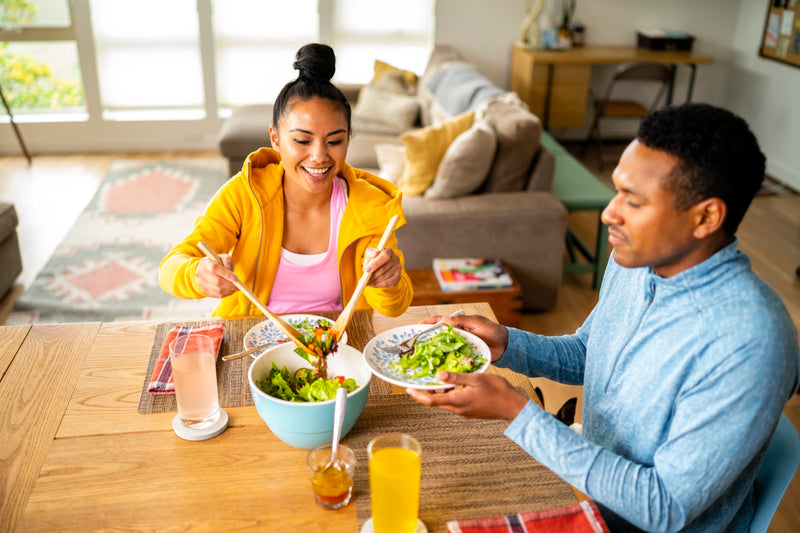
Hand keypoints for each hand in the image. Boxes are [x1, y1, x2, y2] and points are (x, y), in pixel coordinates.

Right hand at [195, 253, 237, 297]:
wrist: (205, 269)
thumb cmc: (216, 262)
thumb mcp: (222, 257)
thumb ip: (227, 260)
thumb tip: (230, 270)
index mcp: (205, 263)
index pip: (214, 268)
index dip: (226, 274)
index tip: (236, 278)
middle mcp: (200, 273)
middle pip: (216, 281)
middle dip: (230, 285)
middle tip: (238, 286)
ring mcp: (201, 283)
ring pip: (217, 290)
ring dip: (229, 290)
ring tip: (235, 288)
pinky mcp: (204, 290)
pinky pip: (217, 295)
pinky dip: (226, 294)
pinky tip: (230, 290)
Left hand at [364, 247, 400, 287]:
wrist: (380, 266)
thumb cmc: (374, 259)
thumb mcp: (370, 254)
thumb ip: (370, 253)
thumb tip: (374, 253)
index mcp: (389, 251)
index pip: (385, 256)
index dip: (376, 263)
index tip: (367, 270)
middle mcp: (396, 258)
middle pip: (384, 268)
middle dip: (373, 275)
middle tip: (365, 279)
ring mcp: (398, 268)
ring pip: (385, 276)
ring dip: (374, 280)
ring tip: (367, 282)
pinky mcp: (398, 277)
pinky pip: (387, 283)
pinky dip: (378, 284)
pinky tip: (372, 284)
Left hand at [406, 371, 528, 420]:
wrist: (513, 407)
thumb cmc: (498, 391)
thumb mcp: (476, 378)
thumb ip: (456, 377)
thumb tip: (438, 375)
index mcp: (458, 401)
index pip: (431, 400)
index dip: (417, 395)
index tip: (408, 389)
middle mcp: (458, 410)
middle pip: (435, 402)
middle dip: (424, 393)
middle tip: (416, 382)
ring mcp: (464, 412)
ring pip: (445, 402)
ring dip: (437, 393)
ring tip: (433, 380)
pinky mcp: (469, 412)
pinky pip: (454, 403)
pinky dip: (448, 394)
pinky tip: (452, 384)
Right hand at [420, 314, 507, 361]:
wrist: (505, 346)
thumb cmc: (493, 331)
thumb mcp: (478, 323)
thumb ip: (462, 321)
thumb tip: (445, 319)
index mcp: (458, 325)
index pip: (440, 322)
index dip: (428, 323)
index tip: (417, 326)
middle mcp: (456, 336)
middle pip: (438, 336)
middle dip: (426, 339)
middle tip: (414, 344)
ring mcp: (459, 347)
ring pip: (443, 349)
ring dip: (433, 353)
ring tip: (421, 357)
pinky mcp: (463, 358)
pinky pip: (452, 360)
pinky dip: (445, 363)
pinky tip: (437, 367)